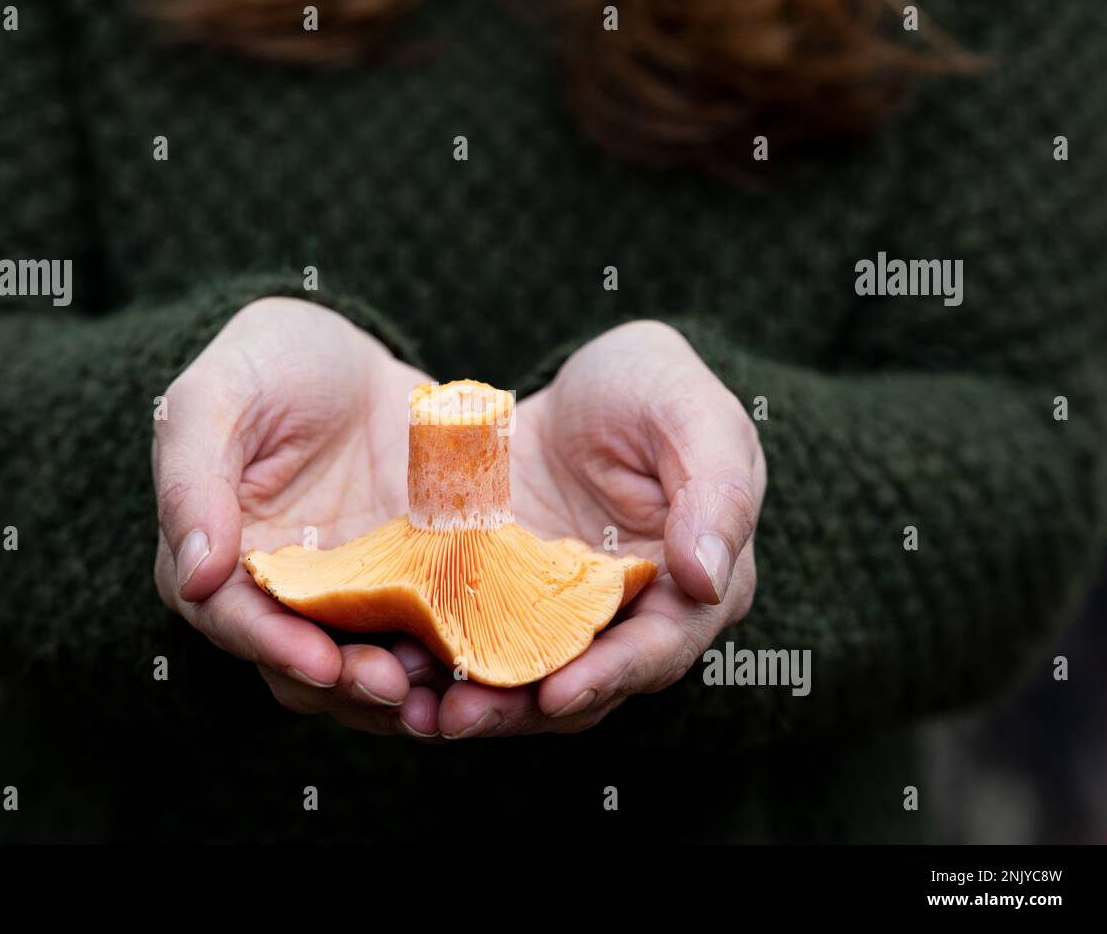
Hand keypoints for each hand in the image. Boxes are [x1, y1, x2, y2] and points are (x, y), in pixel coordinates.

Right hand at [152, 296, 436, 733]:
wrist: (352, 355)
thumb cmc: (269, 363)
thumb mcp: (216, 397)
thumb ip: (192, 478)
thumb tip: (195, 574)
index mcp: (217, 556)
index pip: (233, 619)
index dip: (273, 645)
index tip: (320, 662)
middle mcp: (278, 592)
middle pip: (299, 661)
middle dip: (346, 684)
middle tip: (396, 688)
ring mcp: (347, 596)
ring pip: (362, 664)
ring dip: (398, 688)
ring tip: (440, 694)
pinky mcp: (407, 588)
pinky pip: (424, 634)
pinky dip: (446, 655)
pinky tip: (480, 661)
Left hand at [398, 320, 765, 738]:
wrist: (568, 387)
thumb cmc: (645, 389)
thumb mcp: (687, 408)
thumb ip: (715, 486)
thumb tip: (706, 578)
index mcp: (690, 588)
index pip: (656, 648)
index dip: (610, 674)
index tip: (556, 692)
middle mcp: (626, 623)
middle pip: (580, 685)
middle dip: (521, 709)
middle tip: (457, 718)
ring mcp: (557, 622)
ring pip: (521, 682)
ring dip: (474, 703)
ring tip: (419, 710)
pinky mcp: (497, 610)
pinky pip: (468, 647)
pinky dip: (436, 662)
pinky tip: (391, 667)